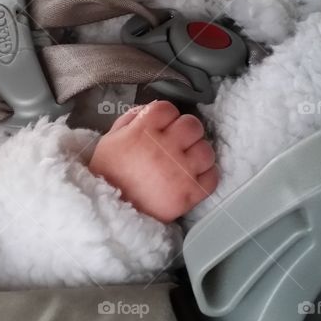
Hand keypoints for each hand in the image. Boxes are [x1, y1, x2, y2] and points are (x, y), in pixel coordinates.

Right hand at [88, 100, 218, 222]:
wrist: (109, 212)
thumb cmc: (108, 176)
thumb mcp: (109, 140)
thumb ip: (131, 120)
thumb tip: (151, 110)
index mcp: (143, 131)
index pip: (167, 108)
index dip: (166, 115)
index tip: (163, 125)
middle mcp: (165, 147)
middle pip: (192, 124)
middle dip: (185, 130)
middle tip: (177, 142)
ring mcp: (181, 170)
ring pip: (206, 149)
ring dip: (197, 153)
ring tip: (186, 161)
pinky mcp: (190, 193)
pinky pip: (212, 177)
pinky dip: (205, 175)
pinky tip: (192, 177)